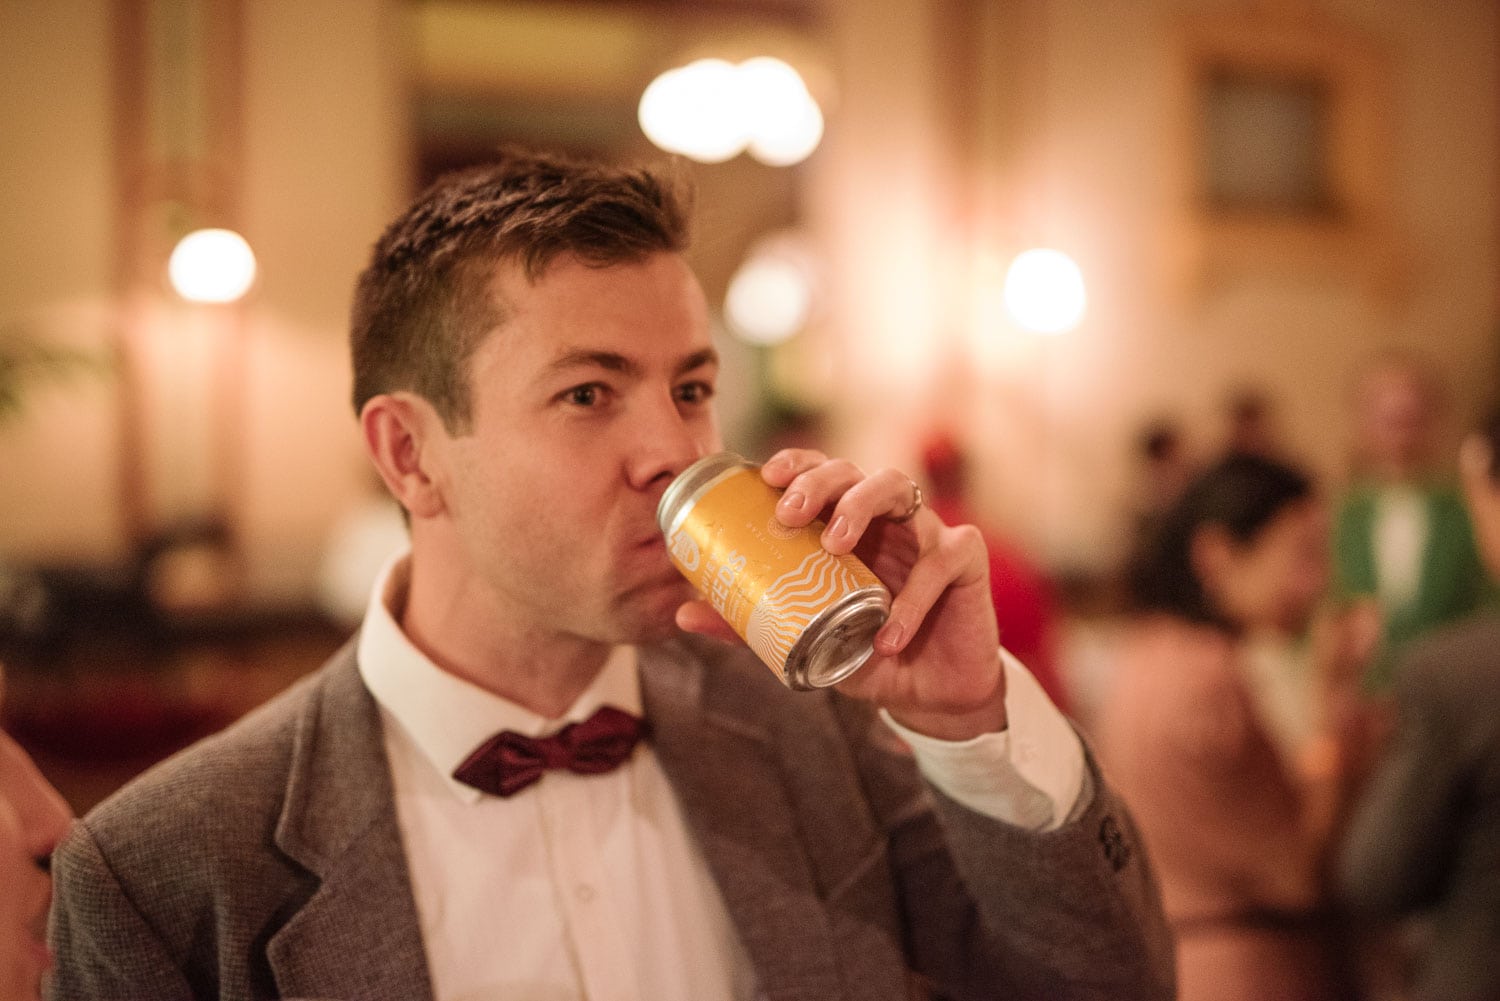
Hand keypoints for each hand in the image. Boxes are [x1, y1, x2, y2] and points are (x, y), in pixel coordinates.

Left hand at [675, 449, 1006, 740]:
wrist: (929, 696)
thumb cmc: (866, 652)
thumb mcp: (804, 637)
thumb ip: (750, 623)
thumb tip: (683, 614)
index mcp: (848, 525)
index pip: (823, 473)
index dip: (798, 464)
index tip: (768, 478)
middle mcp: (887, 519)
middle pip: (856, 470)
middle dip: (821, 481)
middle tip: (790, 512)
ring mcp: (929, 532)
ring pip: (901, 490)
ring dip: (862, 508)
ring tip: (833, 544)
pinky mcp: (964, 560)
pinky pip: (940, 561)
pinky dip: (912, 599)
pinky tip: (887, 633)